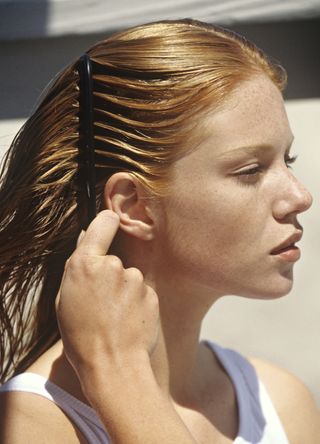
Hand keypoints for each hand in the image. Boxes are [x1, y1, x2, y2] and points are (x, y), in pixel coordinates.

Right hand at [55, 210, 159, 378]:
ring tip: (114, 317)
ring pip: (129, 278)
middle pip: (114, 260)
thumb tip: (86, 238)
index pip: (104, 222)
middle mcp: (113, 265)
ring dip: (124, 291)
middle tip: (101, 302)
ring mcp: (135, 279)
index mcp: (85, 264)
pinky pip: (142, 292)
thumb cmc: (81, 336)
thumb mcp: (65, 299)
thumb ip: (78, 266)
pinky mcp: (151, 293)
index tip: (110, 223)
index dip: (107, 222)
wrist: (113, 366)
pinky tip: (128, 321)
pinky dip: (137, 303)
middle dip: (109, 274)